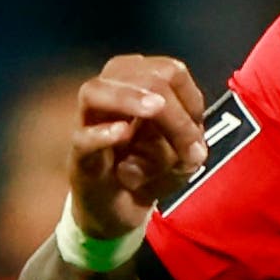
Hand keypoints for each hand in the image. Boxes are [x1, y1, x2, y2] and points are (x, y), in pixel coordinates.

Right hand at [69, 56, 207, 236]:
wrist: (121, 209)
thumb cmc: (152, 171)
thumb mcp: (183, 156)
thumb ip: (191, 143)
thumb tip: (192, 146)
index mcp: (138, 86)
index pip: (167, 70)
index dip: (191, 97)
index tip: (200, 133)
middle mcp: (110, 96)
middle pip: (137, 76)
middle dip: (173, 111)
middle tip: (191, 148)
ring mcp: (89, 124)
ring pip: (96, 91)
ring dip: (129, 98)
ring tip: (155, 107)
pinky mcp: (79, 158)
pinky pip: (83, 138)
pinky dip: (103, 135)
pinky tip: (122, 133)